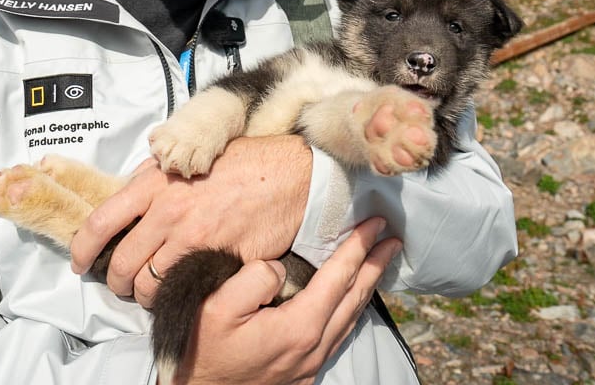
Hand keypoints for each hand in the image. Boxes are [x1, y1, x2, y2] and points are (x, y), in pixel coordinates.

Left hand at [71, 135, 310, 306]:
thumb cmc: (240, 163)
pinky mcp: (219, 260)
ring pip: (149, 286)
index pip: (101, 222)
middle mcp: (168, 212)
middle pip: (121, 265)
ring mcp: (194, 238)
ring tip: (153, 291)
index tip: (80, 263)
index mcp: (155, 183)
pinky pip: (184, 291)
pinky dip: (177, 298)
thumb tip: (125, 195)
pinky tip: (182, 292)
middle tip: (124, 285)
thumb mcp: (188, 155)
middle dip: (117, 283)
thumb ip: (153, 176)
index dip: (82, 249)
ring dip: (146, 295)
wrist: (289, 175)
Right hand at [176, 217, 401, 384]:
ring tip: (378, 264)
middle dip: (375, 264)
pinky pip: (338, 337)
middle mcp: (313, 348)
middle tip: (392, 239)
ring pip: (350, 320)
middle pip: (354, 298)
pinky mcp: (302, 374)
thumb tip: (280, 266)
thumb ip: (255, 278)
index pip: (339, 277)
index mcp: (298, 327)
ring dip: (367, 288)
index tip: (376, 224)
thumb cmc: (202, 351)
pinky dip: (350, 311)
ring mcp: (310, 365)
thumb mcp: (217, 307)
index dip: (359, 247)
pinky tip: (349, 303)